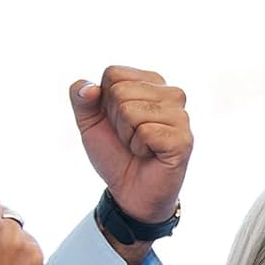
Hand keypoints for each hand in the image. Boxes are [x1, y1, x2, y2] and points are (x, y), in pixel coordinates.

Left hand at [71, 66, 191, 225]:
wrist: (130, 191)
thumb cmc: (115, 153)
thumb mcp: (89, 122)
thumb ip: (81, 97)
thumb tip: (90, 88)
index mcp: (151, 83)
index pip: (113, 73)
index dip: (105, 101)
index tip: (119, 121)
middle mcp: (172, 94)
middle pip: (120, 91)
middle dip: (116, 120)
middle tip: (130, 137)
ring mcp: (181, 116)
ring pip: (131, 110)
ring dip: (127, 135)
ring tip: (140, 146)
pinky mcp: (184, 139)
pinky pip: (145, 132)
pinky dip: (139, 148)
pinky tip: (151, 155)